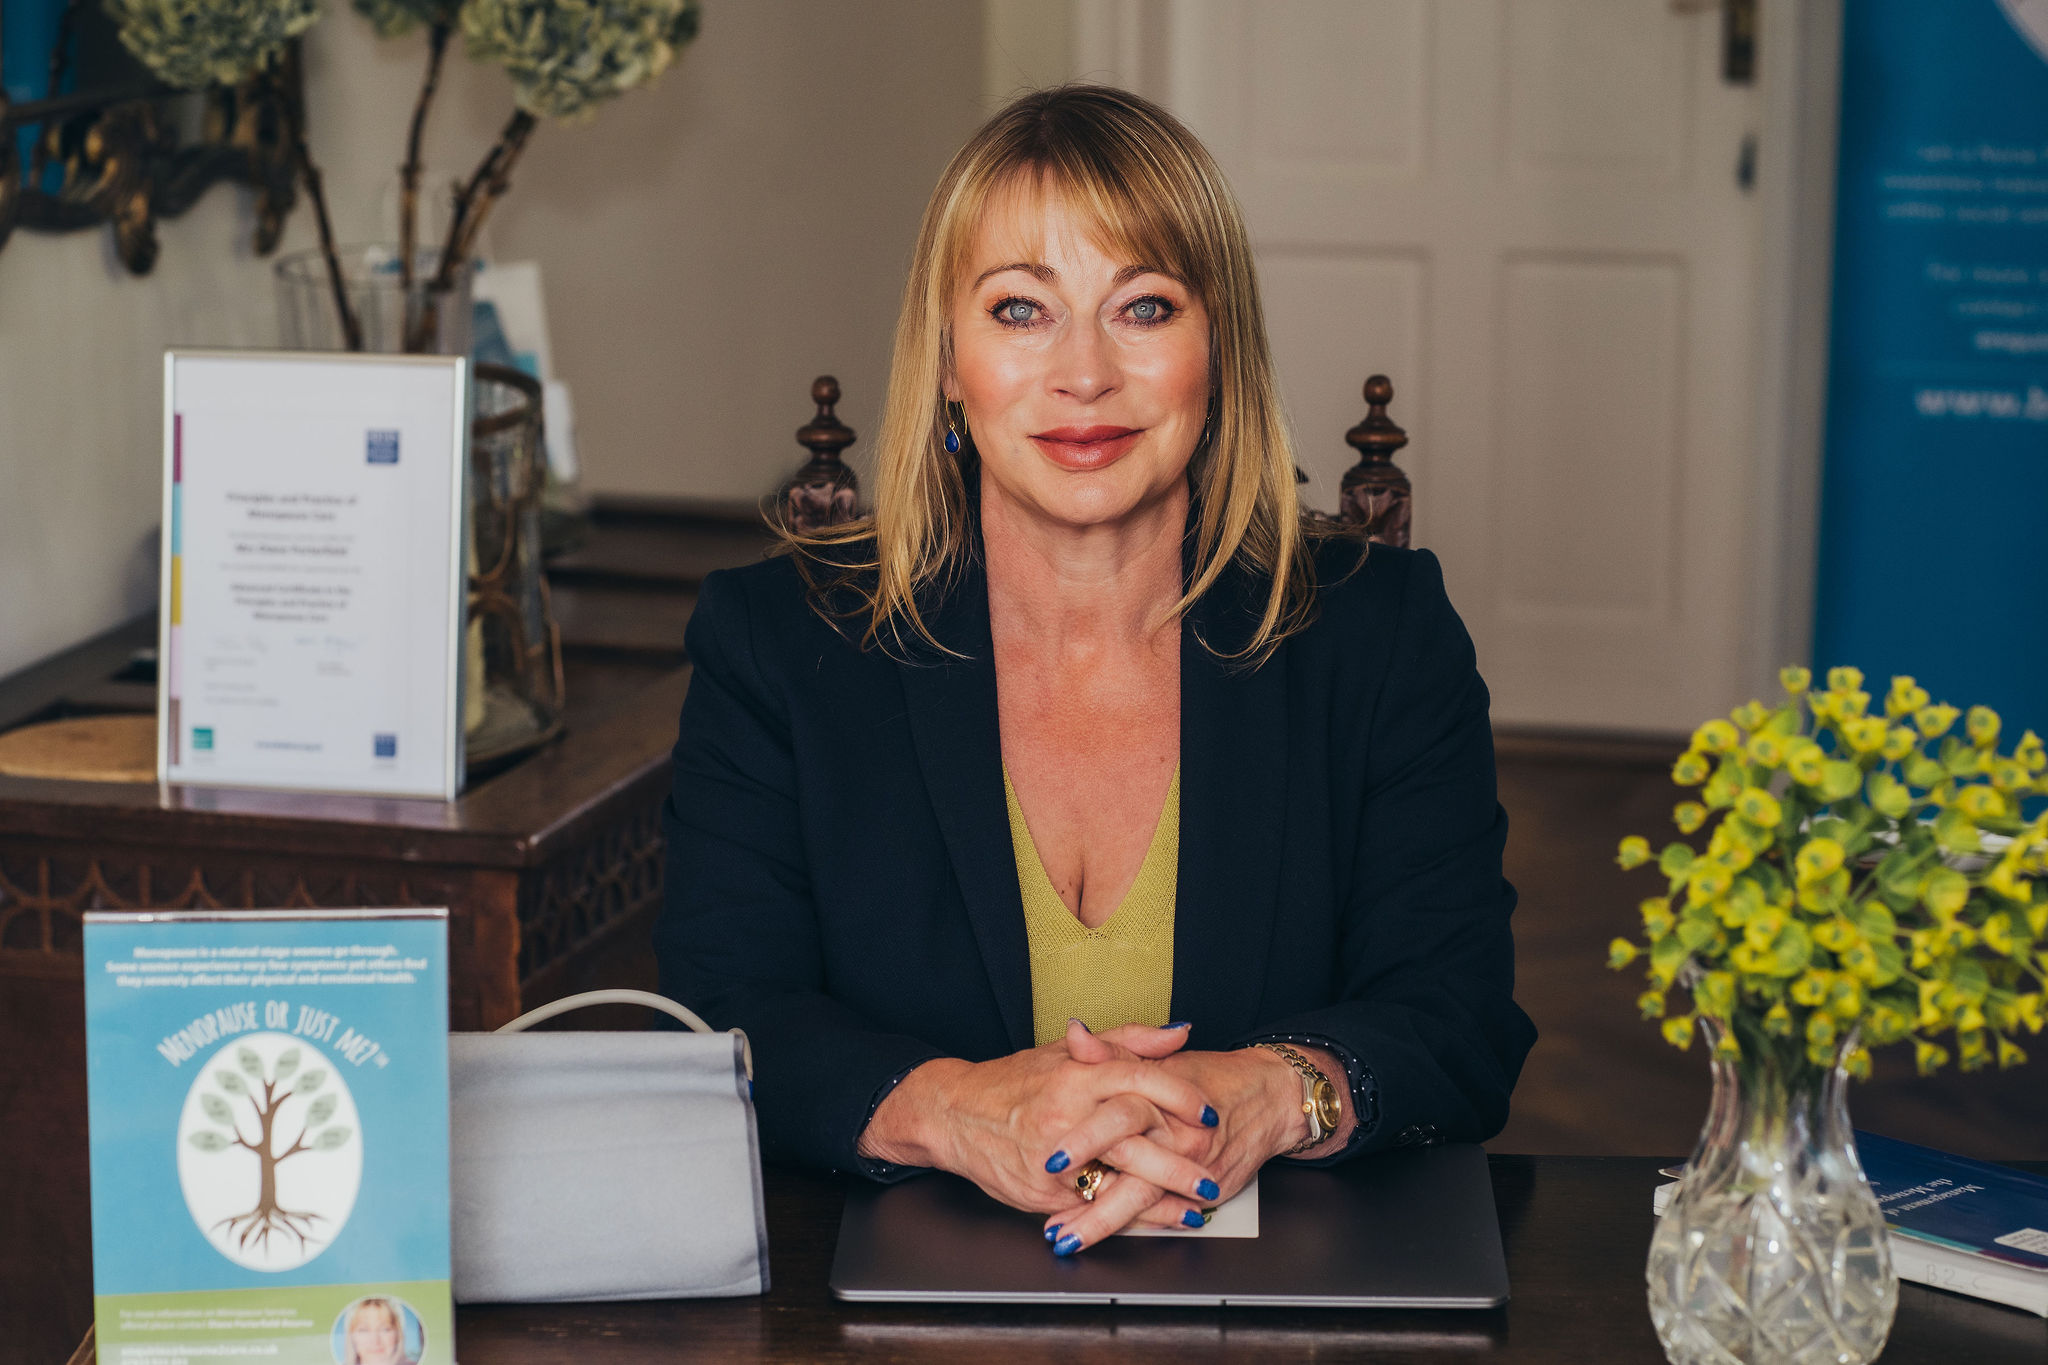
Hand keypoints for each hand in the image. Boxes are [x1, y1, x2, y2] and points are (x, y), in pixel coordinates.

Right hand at [855, 1027, 1223, 1230]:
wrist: (953, 1113)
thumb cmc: (1015, 1081)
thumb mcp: (1068, 1051)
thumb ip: (1129, 1040)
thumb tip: (1180, 1033)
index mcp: (1076, 1074)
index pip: (1138, 1079)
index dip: (1179, 1096)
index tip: (1208, 1113)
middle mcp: (1065, 1114)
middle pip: (1133, 1138)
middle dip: (1178, 1163)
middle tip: (1212, 1174)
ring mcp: (1052, 1157)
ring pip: (1114, 1182)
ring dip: (1160, 1200)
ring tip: (1196, 1209)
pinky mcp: (1040, 1192)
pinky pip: (1090, 1207)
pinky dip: (1125, 1218)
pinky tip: (1154, 1221)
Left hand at [1033, 1025, 1308, 1249]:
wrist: (1269, 1096)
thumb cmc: (1211, 1077)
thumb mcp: (1158, 1060)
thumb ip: (1112, 1052)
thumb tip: (1074, 1034)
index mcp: (1160, 1095)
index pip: (1118, 1117)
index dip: (1083, 1140)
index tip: (1050, 1163)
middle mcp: (1177, 1133)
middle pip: (1128, 1163)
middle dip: (1087, 1192)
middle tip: (1053, 1220)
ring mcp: (1191, 1164)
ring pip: (1142, 1196)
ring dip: (1100, 1220)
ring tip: (1066, 1238)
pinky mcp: (1205, 1189)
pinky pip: (1163, 1210)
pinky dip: (1132, 1225)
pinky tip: (1102, 1235)